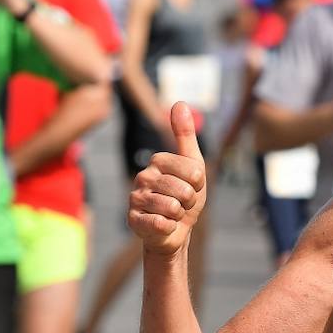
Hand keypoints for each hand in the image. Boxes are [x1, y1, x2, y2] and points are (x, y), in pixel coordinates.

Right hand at [129, 102, 206, 255]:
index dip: (199, 185)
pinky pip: (161, 223)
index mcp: (158, 160)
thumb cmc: (185, 197)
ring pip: (172, 207)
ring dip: (179, 215)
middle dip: (189, 201)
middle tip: (182, 203)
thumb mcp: (193, 165)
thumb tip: (179, 102)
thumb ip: (185, 135)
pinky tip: (163, 226)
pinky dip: (169, 228)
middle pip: (183, 190)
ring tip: (172, 214)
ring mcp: (135, 198)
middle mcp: (143, 176)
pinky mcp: (133, 220)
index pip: (194, 171)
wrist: (175, 230)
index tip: (191, 187)